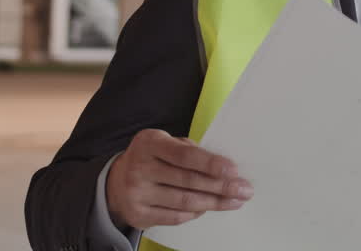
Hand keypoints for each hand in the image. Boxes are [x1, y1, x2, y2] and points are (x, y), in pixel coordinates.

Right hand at [106, 128, 253, 228]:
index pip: (185, 155)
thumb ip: (191, 151)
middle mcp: (139, 168)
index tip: (234, 171)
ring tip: (234, 201)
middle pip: (188, 181)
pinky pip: (175, 217)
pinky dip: (195, 213)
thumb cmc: (154, 158)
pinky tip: (208, 208)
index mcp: (149, 143)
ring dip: (214, 203)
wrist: (117, 182)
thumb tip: (225, 168)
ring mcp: (136, 193)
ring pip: (184, 201)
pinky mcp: (137, 214)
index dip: (211, 163)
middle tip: (244, 190)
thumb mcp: (167, 144)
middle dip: (221, 186)